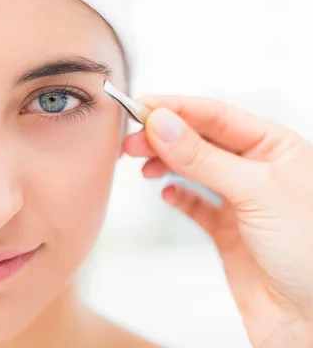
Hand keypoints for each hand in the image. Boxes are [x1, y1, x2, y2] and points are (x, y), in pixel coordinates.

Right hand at [122, 96, 312, 347]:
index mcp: (277, 147)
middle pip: (201, 139)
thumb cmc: (309, 252)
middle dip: (165, 136)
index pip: (217, 116)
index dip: (177, 109)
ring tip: (142, 166)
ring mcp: (242, 200)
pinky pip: (195, 204)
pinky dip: (177, 196)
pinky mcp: (227, 230)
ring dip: (166, 162)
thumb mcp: (256, 192)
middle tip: (131, 141)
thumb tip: (162, 123)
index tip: (141, 106)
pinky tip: (166, 193)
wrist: (311, 319)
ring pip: (194, 168)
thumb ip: (204, 157)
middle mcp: (259, 169)